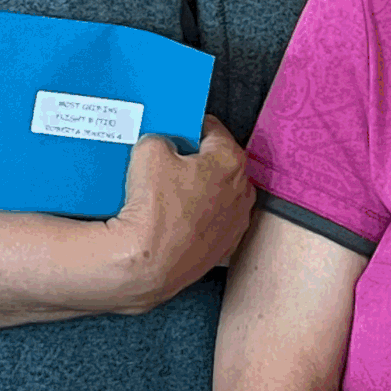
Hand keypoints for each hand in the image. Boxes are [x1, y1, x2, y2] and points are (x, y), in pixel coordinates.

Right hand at [105, 121, 254, 314]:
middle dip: (196, 160)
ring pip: (217, 194)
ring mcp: (236, 222)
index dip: (191, 126)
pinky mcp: (224, 247)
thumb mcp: (148, 151)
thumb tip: (160, 144)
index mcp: (230, 160)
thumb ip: (160, 138)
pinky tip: (174, 219)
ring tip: (167, 193)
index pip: (212, 129)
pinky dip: (197, 218)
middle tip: (168, 162)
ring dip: (198, 190)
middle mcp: (243, 190)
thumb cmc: (154, 210)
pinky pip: (211, 221)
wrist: (149, 264)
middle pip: (217, 163)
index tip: (179, 128)